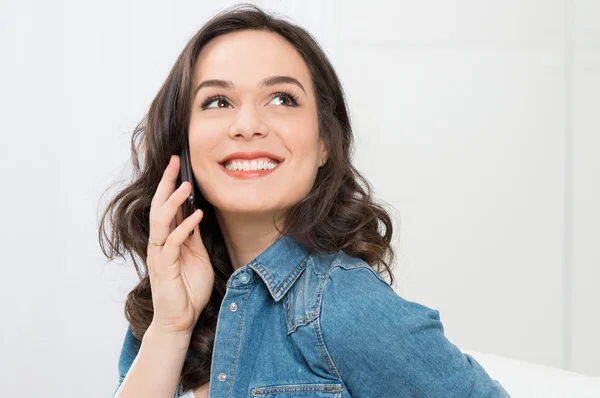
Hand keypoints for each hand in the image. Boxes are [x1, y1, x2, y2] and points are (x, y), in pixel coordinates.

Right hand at [146, 154, 213, 334]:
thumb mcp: (196, 256)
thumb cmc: (188, 289)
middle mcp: (159, 243)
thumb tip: (195, 213)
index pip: (166, 206)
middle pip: (158, 207)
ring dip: (174, 202)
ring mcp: (160, 254)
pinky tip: (196, 215)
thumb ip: (192, 236)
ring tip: (187, 185)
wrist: (181, 320)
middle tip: (175, 162)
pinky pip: (173, 242)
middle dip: (166, 183)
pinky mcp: (164, 267)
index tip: (179, 165)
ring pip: (161, 221)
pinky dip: (185, 227)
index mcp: (167, 238)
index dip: (171, 185)